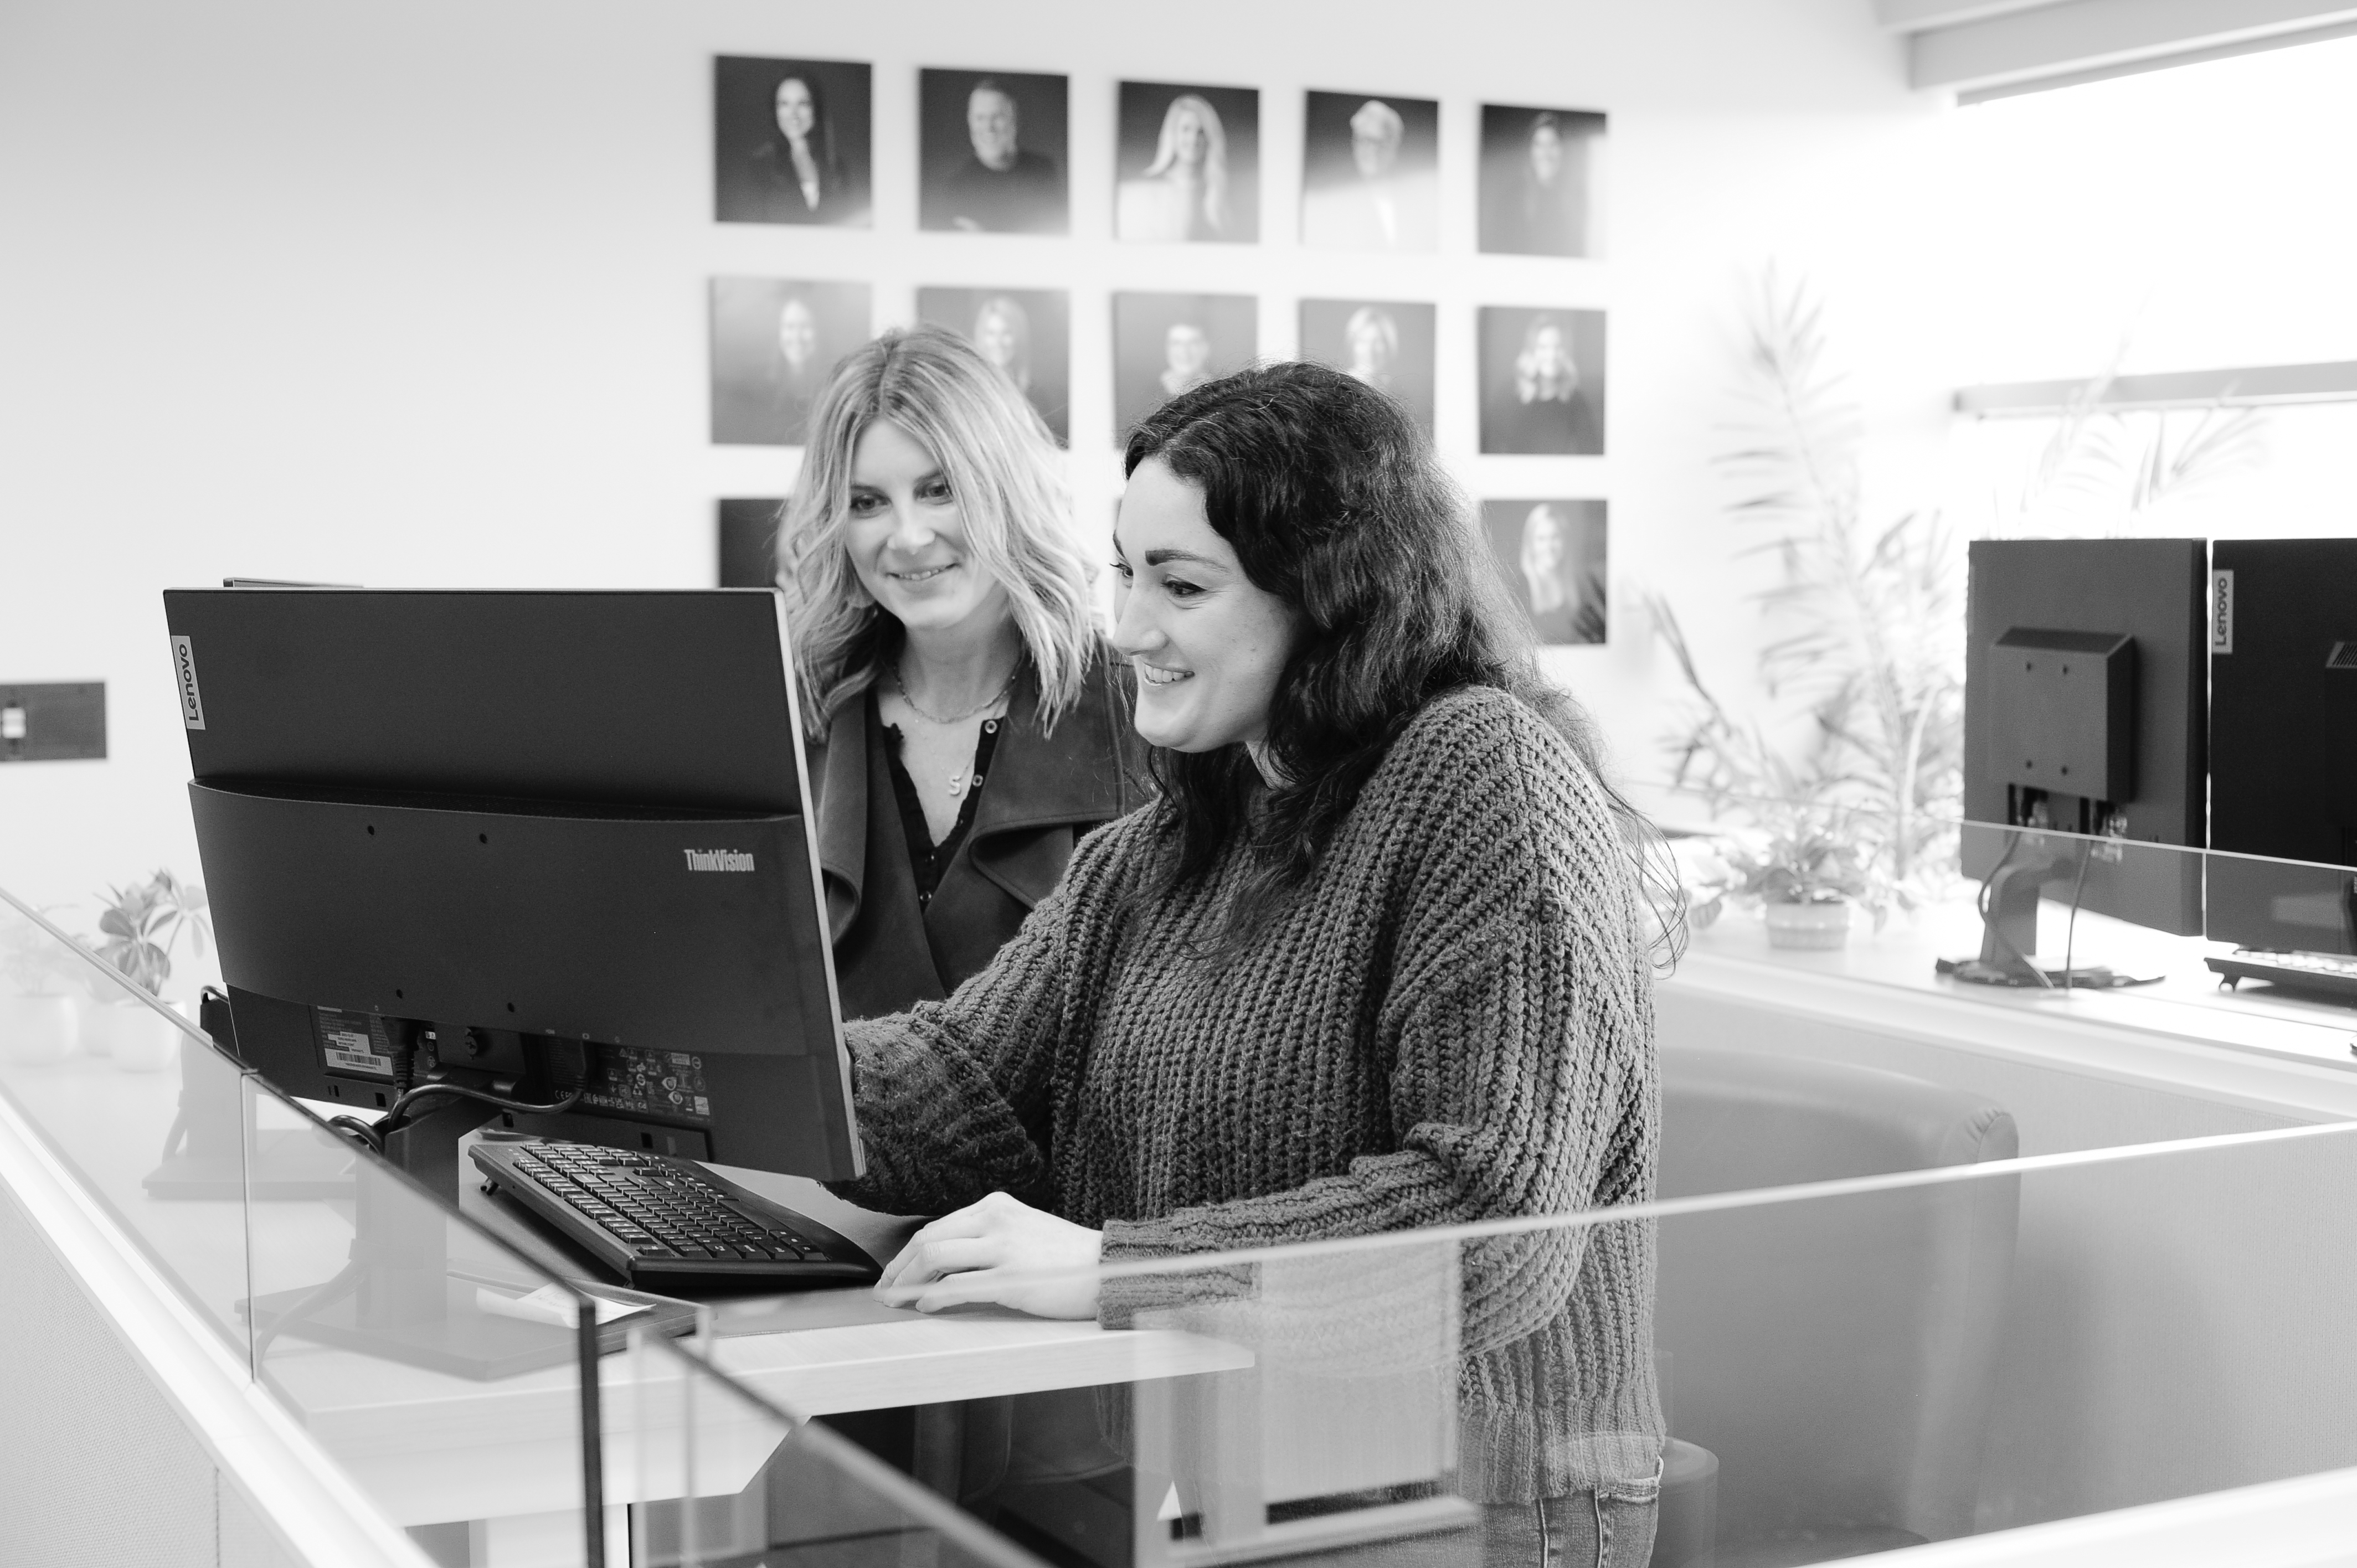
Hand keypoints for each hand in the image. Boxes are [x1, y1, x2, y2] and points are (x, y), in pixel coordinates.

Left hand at [876, 1190, 1103, 1319]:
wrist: (1107, 1268)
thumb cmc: (1066, 1257)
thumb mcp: (1022, 1232)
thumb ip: (985, 1240)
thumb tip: (943, 1266)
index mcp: (995, 1206)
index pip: (936, 1227)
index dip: (907, 1253)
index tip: (893, 1273)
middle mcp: (995, 1219)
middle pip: (927, 1239)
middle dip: (898, 1268)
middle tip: (883, 1291)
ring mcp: (1003, 1247)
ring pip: (935, 1257)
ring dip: (908, 1282)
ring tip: (896, 1301)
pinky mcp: (1011, 1277)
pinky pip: (958, 1286)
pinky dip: (933, 1297)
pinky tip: (924, 1307)